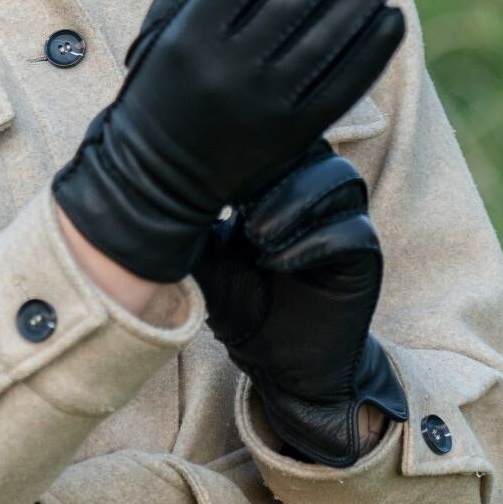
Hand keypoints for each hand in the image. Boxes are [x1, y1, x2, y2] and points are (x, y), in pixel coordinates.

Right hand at [50, 0, 410, 282]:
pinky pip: (341, 85)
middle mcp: (226, 67)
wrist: (155, 177)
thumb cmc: (160, 82)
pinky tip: (391, 12)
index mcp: (190, 32)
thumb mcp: (162, 20)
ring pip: (327, 36)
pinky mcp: (292, 135)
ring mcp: (262, 104)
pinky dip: (370, 48)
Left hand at [193, 146, 408, 468]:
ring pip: (340, 180)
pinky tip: (273, 262)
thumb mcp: (204, 261)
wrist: (283, 364)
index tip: (209, 166)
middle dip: (274, 166)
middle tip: (233, 200)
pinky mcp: (363, 260)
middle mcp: (318, 196)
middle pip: (313, 148)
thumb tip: (139, 186)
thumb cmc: (244, 306)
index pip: (277, 139)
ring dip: (295, 200)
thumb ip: (187, 223)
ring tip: (255, 235)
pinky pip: (352, 232)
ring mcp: (344, 223)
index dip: (249, 143)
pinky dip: (312, 242)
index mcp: (282, 184)